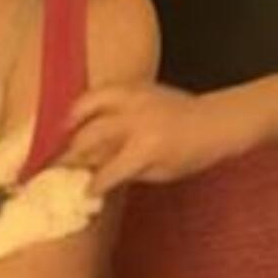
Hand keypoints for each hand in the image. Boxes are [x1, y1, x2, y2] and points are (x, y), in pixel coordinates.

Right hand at [66, 82, 237, 194]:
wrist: (216, 122)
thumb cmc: (193, 154)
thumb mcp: (162, 172)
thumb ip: (127, 172)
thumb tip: (98, 174)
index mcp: (145, 148)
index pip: (108, 171)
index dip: (94, 184)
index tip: (84, 191)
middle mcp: (135, 121)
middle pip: (91, 136)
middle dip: (73, 153)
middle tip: (61, 164)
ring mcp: (135, 98)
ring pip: (91, 102)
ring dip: (73, 118)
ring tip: (63, 130)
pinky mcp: (137, 85)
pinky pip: (105, 89)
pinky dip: (89, 99)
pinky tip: (82, 111)